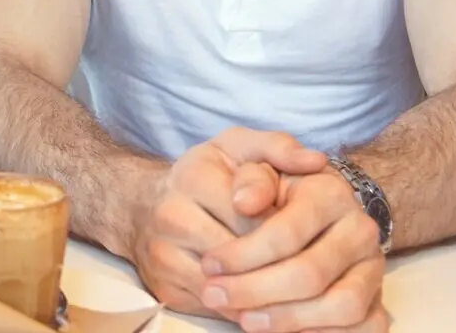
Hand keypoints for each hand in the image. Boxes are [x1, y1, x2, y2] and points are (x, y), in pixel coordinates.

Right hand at [130, 128, 328, 317]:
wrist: (140, 206)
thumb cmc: (204, 175)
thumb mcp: (238, 147)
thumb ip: (278, 147)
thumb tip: (315, 161)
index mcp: (194, 177)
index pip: (254, 215)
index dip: (287, 228)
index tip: (307, 233)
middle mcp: (172, 216)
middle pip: (243, 254)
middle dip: (281, 263)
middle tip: (312, 267)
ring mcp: (164, 255)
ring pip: (231, 286)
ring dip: (266, 292)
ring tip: (297, 289)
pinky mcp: (165, 288)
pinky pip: (216, 307)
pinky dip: (246, 309)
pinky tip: (268, 302)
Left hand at [199, 167, 386, 332]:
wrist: (320, 206)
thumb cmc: (278, 188)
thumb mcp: (259, 166)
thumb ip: (251, 177)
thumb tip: (242, 201)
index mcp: (330, 193)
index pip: (286, 232)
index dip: (243, 254)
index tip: (208, 265)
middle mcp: (359, 231)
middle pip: (311, 274)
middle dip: (255, 290)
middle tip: (214, 296)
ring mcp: (373, 268)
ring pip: (341, 307)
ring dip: (288, 319)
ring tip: (244, 319)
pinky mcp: (379, 299)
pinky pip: (367, 328)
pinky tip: (281, 332)